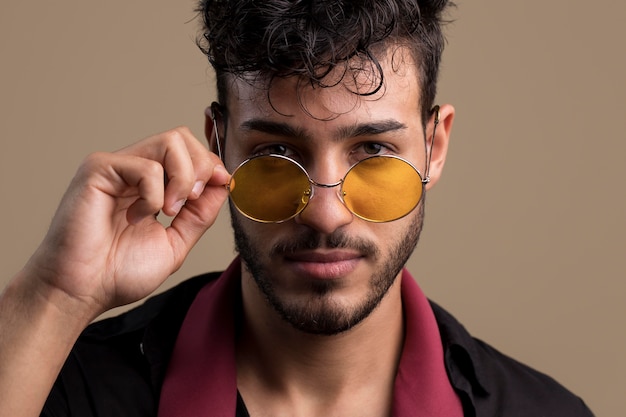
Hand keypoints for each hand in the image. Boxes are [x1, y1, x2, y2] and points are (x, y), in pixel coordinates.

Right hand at [24, 126, 228, 318]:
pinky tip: (137, 215)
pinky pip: (147, 166)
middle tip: (193, 202)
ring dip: (183, 179)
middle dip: (202, 168)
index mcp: (150, 184)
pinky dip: (154, 194)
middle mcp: (133, 169)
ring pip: (170, 142)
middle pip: (182, 138)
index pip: (189, 151)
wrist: (82, 292)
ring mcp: (116, 166)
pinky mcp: (99, 169)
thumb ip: (200, 214)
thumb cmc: (117, 272)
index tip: (222, 185)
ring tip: (169, 211)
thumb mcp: (175, 242)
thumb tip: (224, 184)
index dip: (212, 166)